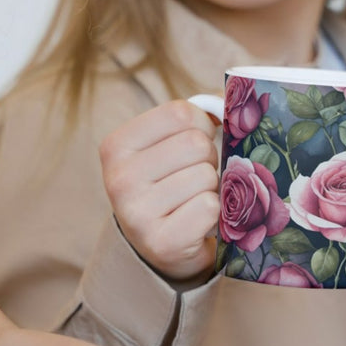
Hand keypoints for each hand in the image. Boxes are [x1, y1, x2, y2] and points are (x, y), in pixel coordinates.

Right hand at [100, 100, 220, 280]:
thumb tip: (229, 97)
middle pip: (196, 144)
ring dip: (211, 188)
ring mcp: (137, 213)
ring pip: (206, 176)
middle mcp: (119, 178)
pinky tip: (196, 223)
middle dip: (208, 159)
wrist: (159, 249)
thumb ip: (193, 118)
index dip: (201, 125)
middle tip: (193, 179)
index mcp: (116, 146)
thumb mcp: (166, 146)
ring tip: (193, 201)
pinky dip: (214, 214)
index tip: (193, 144)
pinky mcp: (161, 242)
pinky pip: (210, 207)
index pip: (179, 112)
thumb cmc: (169, 186)